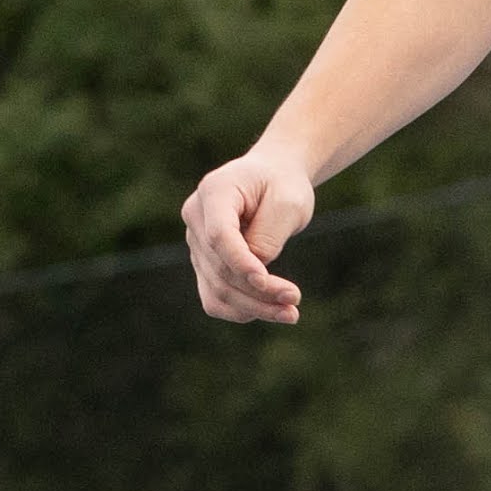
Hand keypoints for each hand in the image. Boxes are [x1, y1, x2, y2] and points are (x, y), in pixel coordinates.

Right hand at [184, 147, 316, 322]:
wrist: (273, 177)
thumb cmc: (283, 184)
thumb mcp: (288, 202)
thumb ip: (268, 236)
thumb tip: (255, 276)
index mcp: (214, 191)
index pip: (219, 236)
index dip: (241, 262)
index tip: (267, 281)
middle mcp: (196, 217)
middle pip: (220, 267)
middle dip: (258, 291)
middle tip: (295, 301)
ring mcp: (196, 242)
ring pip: (217, 288)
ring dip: (253, 307)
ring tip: (290, 313)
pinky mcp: (203, 262)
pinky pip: (214, 297)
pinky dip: (239, 310)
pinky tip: (270, 313)